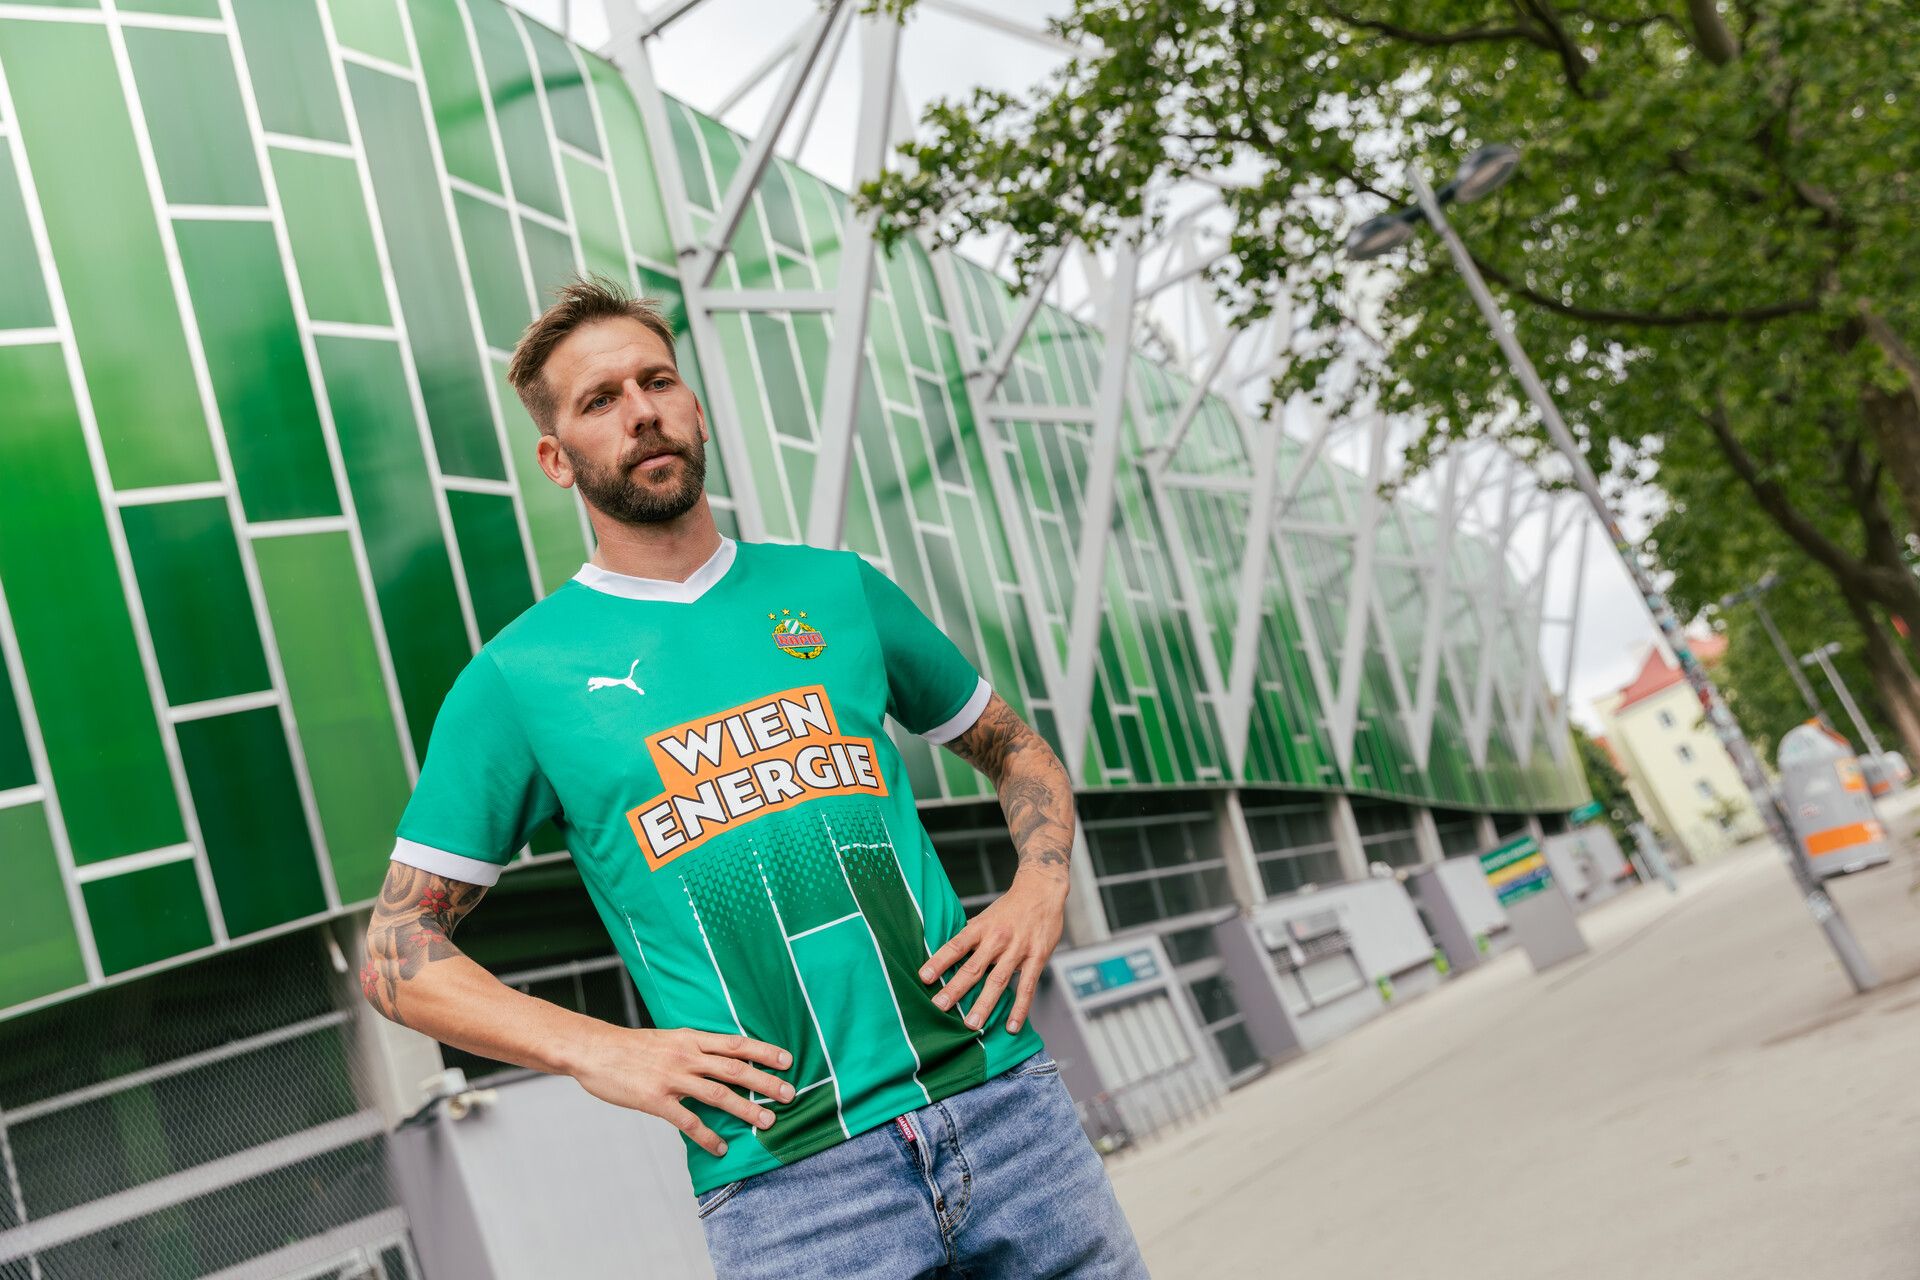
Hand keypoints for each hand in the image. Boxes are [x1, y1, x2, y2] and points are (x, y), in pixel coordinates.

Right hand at [571, 1026, 794, 1156]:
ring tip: (768, 1122)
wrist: (595, 1051)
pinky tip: (721, 1146)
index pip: (736, 1043)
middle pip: (735, 1068)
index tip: (788, 1061)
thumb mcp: (668, 1038)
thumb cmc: (631, 1047)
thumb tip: (719, 1058)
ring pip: (718, 1094)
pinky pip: (688, 1121)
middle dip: (765, 1082)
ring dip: (746, 1109)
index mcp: (691, 1039)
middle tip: (789, 1095)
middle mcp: (686, 1056)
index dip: (764, 1051)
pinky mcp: (656, 1099)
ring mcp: (672, 1078)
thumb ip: (693, 1048)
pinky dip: (707, 1135)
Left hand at [919, 868, 1066, 1033]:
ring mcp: (1018, 950)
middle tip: (940, 1007)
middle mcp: (997, 939)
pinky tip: (1011, 1026)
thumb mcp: (985, 916)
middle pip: (973, 967)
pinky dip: (1019, 1009)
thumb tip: (949, 956)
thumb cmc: (1010, 907)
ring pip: (998, 981)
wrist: (1041, 890)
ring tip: (971, 1025)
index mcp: (980, 927)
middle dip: (955, 989)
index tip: (923, 978)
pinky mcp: (1037, 958)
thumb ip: (971, 937)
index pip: (955, 946)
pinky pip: (1027, 988)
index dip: (938, 962)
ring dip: (984, 1004)